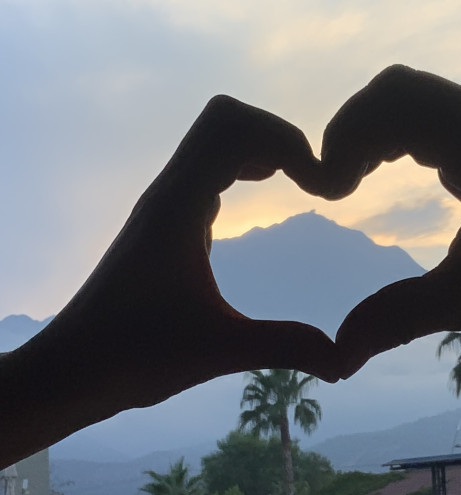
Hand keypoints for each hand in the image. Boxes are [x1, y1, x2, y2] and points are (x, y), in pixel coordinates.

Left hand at [2, 96, 337, 466]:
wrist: (73, 368)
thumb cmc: (133, 355)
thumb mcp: (218, 351)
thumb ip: (285, 347)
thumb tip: (347, 360)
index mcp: (179, 206)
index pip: (234, 126)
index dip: (287, 142)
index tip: (321, 188)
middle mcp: (170, 193)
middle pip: (226, 119)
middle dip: (278, 137)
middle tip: (312, 180)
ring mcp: (166, 204)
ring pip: (214, 141)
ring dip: (259, 149)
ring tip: (297, 182)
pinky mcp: (167, 220)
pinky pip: (207, 168)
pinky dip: (242, 167)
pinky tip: (259, 197)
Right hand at [318, 65, 460, 375]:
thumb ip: (395, 318)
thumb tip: (337, 355)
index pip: (390, 105)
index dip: (345, 140)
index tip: (332, 193)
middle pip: (397, 90)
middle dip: (353, 131)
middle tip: (337, 185)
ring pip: (418, 100)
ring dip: (377, 133)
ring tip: (355, 181)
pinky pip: (439, 119)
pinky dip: (403, 139)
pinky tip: (393, 175)